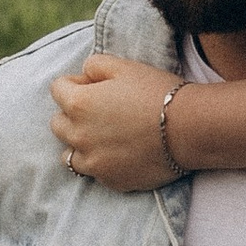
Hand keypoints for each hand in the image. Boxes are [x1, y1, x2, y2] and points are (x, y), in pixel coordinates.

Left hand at [51, 55, 178, 190]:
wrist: (188, 129)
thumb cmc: (157, 92)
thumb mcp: (124, 65)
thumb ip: (94, 65)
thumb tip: (84, 74)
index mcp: (78, 104)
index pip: (57, 89)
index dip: (77, 83)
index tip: (98, 85)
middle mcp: (78, 136)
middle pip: (58, 124)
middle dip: (73, 115)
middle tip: (102, 110)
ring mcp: (93, 162)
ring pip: (69, 154)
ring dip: (81, 144)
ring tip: (106, 137)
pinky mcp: (111, 180)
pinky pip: (94, 173)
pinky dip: (101, 163)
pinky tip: (122, 152)